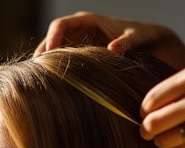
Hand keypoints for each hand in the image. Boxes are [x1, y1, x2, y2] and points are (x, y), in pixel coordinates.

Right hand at [35, 11, 184, 69]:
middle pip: (51, 40)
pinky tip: (53, 89)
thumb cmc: (142, 37)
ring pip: (53, 53)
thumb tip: (113, 49)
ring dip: (46, 67)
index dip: (51, 38)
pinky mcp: (78, 58)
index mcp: (87, 21)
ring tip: (40, 84)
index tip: (47, 55)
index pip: (60, 25)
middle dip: (42, 55)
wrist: (148, 44)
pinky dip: (56, 74)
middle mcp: (78, 31)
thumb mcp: (136, 38)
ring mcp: (77, 45)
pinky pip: (62, 64)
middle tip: (36, 73)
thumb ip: (126, 42)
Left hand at [139, 60, 184, 147]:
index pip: (154, 98)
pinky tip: (180, 144)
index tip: (144, 114)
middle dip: (146, 130)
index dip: (144, 110)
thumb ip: (182, 85)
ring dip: (160, 142)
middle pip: (155, 122)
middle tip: (146, 132)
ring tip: (163, 138)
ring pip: (167, 140)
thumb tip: (150, 106)